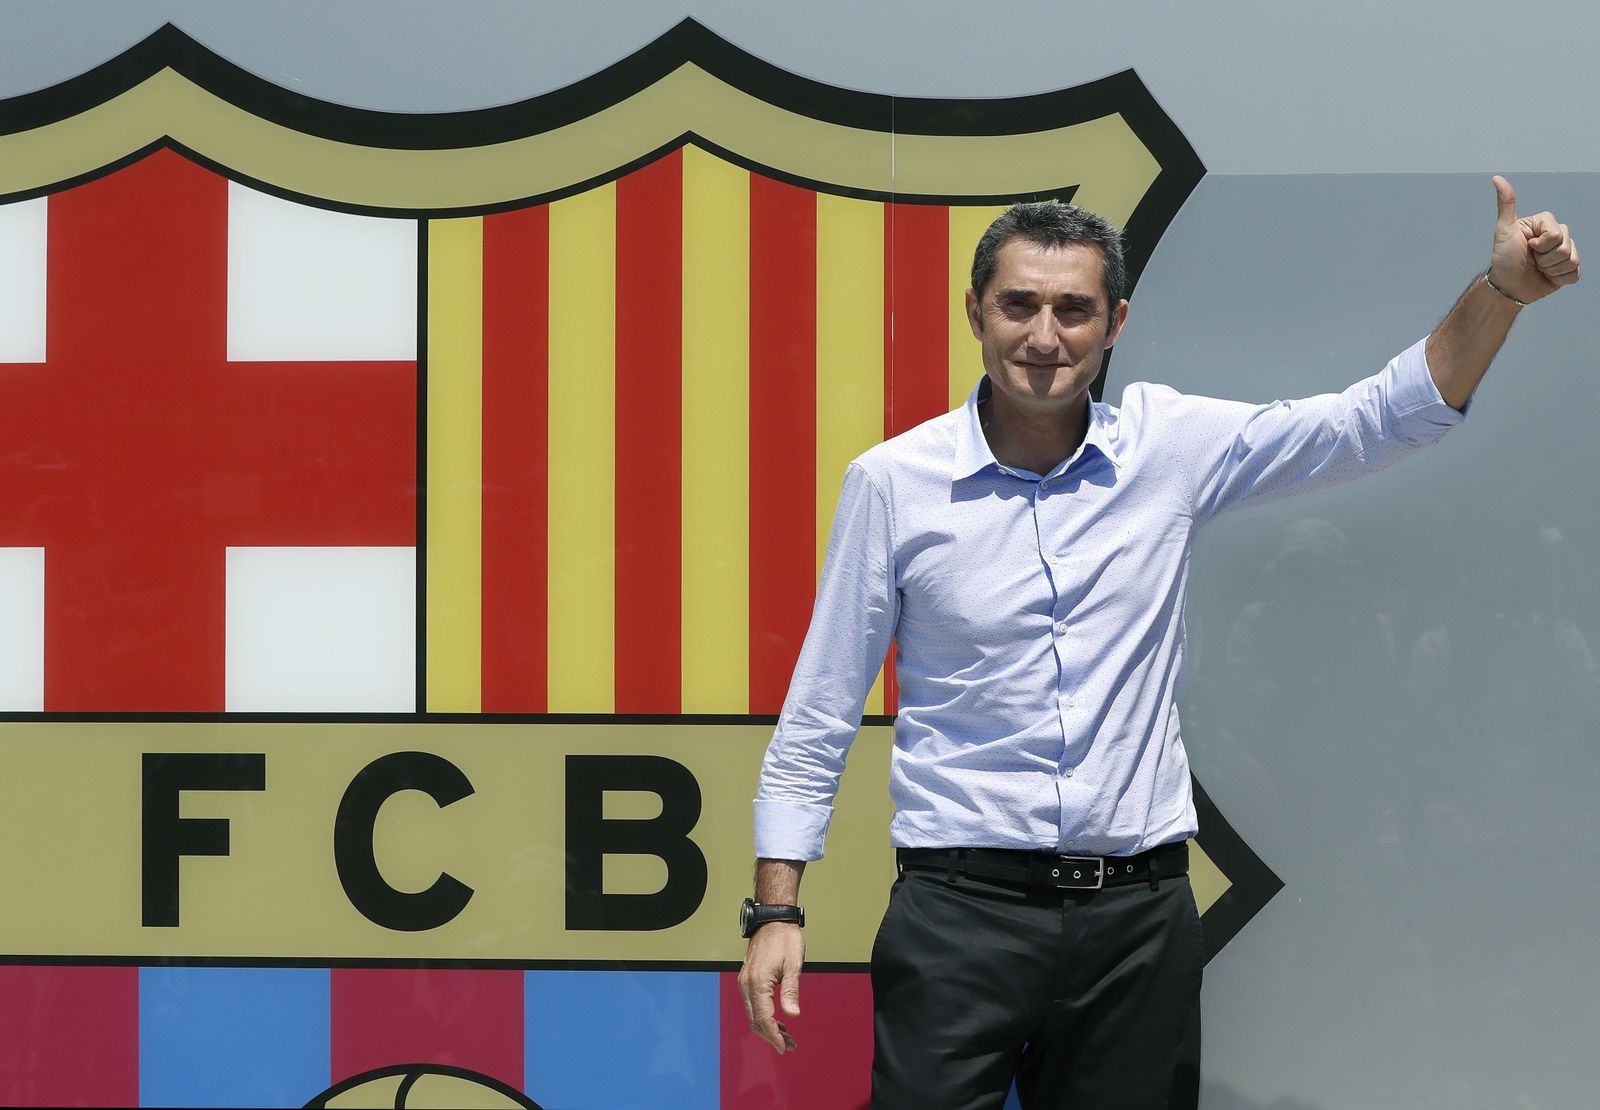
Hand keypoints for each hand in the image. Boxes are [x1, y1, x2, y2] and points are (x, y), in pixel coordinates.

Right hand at [737, 923, 803, 1053]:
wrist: (772, 920)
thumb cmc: (785, 939)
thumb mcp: (793, 964)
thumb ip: (791, 990)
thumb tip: (793, 1014)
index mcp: (758, 982)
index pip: (764, 1018)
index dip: (774, 1036)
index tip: (784, 1047)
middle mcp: (747, 984)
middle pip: (755, 1020)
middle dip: (771, 1036)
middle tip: (790, 1044)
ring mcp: (744, 981)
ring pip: (752, 1014)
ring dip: (767, 1028)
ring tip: (787, 1035)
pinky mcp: (746, 979)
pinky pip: (751, 1004)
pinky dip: (762, 1016)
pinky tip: (777, 1019)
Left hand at [1489, 175, 1579, 303]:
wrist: (1507, 286)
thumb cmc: (1504, 258)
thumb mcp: (1503, 230)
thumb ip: (1506, 204)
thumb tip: (1497, 179)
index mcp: (1545, 223)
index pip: (1556, 233)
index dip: (1541, 244)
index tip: (1527, 245)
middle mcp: (1558, 235)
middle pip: (1565, 246)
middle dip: (1545, 258)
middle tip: (1532, 259)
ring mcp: (1565, 252)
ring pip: (1571, 260)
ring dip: (1550, 269)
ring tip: (1538, 267)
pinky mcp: (1569, 269)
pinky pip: (1574, 273)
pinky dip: (1558, 278)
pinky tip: (1547, 276)